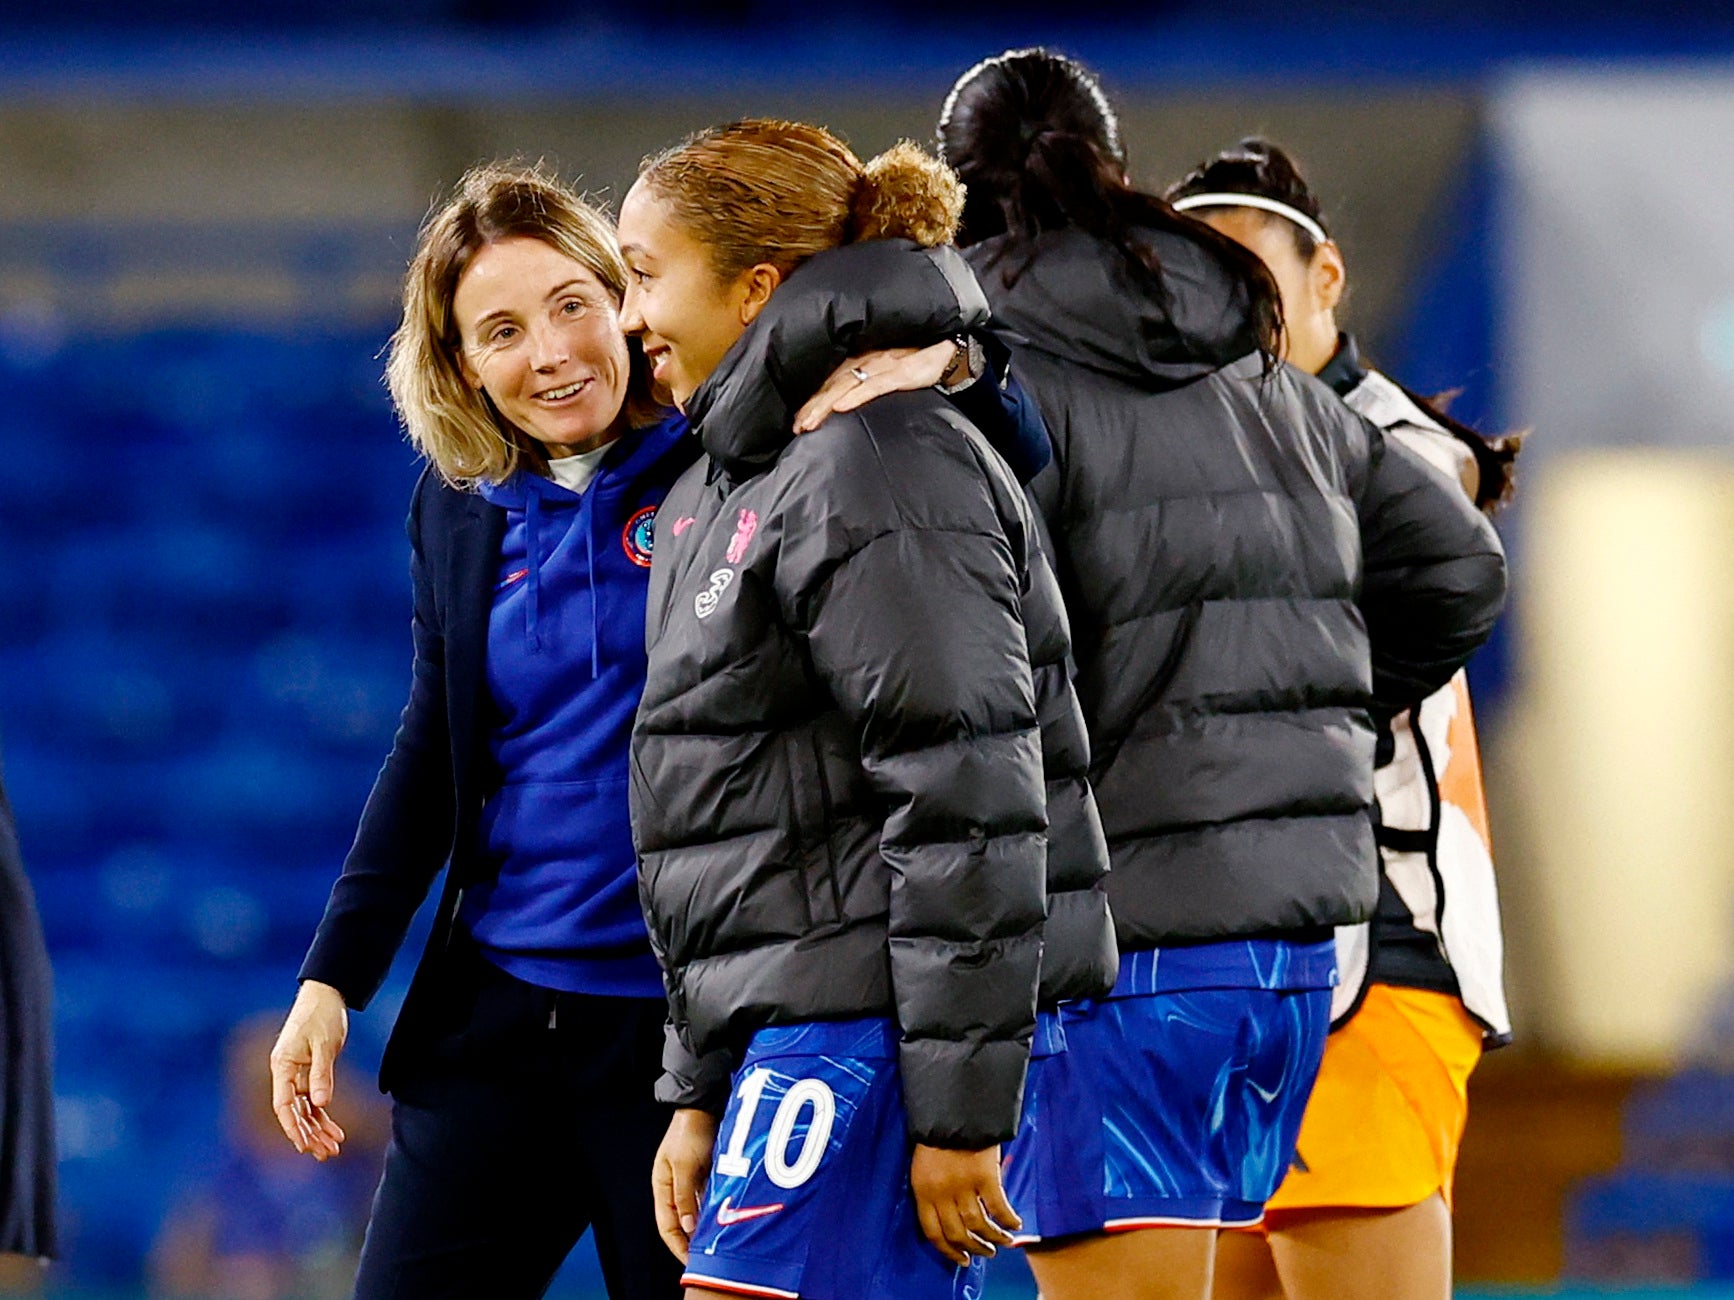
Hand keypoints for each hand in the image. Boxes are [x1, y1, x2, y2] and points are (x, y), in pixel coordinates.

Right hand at [269, 980, 348, 1160]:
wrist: (327, 994)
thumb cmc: (322, 1015)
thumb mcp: (325, 1044)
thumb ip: (321, 1074)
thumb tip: (319, 1104)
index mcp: (282, 1066)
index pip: (283, 1104)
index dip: (292, 1127)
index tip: (303, 1145)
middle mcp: (285, 1073)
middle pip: (294, 1112)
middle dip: (309, 1134)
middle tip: (326, 1152)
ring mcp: (295, 1074)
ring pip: (304, 1110)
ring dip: (318, 1129)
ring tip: (333, 1147)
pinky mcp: (308, 1073)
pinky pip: (313, 1101)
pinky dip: (323, 1116)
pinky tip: (334, 1131)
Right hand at [652, 1107, 718, 1263]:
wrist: (703, 1105)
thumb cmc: (689, 1132)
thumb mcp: (684, 1165)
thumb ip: (684, 1196)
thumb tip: (686, 1227)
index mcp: (662, 1185)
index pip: (666, 1225)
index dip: (677, 1245)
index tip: (690, 1262)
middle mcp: (674, 1187)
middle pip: (680, 1222)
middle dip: (691, 1241)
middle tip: (706, 1258)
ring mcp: (689, 1181)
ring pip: (695, 1212)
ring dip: (704, 1227)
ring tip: (716, 1245)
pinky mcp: (704, 1174)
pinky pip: (707, 1200)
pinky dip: (713, 1212)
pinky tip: (724, 1221)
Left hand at [792, 341, 959, 432]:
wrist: (953, 349)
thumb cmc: (921, 360)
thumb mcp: (891, 371)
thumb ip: (871, 382)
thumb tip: (850, 405)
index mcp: (864, 358)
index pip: (830, 379)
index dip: (812, 399)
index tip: (796, 420)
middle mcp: (869, 359)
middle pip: (832, 383)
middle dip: (812, 406)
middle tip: (796, 427)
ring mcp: (884, 364)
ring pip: (846, 385)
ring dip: (825, 405)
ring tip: (809, 422)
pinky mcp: (902, 372)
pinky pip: (875, 385)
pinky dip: (856, 396)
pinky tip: (841, 407)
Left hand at [910, 1143, 1020, 1266]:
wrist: (954, 1107)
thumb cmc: (938, 1135)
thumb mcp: (925, 1165)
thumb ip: (934, 1192)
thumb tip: (950, 1217)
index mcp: (922, 1190)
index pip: (933, 1232)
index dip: (948, 1250)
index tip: (961, 1260)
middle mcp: (941, 1193)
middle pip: (958, 1233)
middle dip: (974, 1248)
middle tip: (986, 1253)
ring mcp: (963, 1185)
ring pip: (980, 1225)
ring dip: (994, 1238)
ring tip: (1003, 1242)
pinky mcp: (985, 1176)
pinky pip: (998, 1208)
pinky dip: (1008, 1220)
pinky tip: (1015, 1223)